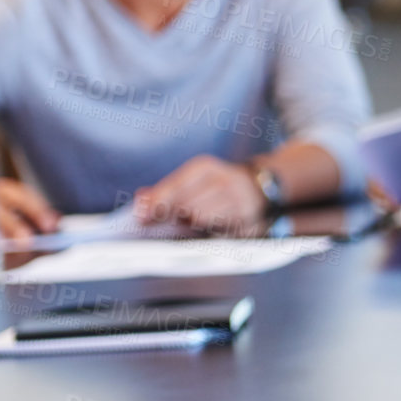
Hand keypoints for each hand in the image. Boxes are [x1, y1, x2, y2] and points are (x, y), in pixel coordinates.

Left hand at [133, 156, 264, 234]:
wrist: (259, 186)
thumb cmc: (215, 186)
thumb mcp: (192, 180)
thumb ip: (165, 190)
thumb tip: (141, 199)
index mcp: (204, 168)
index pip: (175, 186)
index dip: (157, 203)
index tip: (141, 218)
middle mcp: (222, 180)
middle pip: (185, 205)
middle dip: (171, 217)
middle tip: (163, 224)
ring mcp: (237, 200)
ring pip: (201, 219)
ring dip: (190, 226)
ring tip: (188, 224)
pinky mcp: (247, 219)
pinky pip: (219, 231)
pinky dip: (209, 232)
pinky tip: (207, 229)